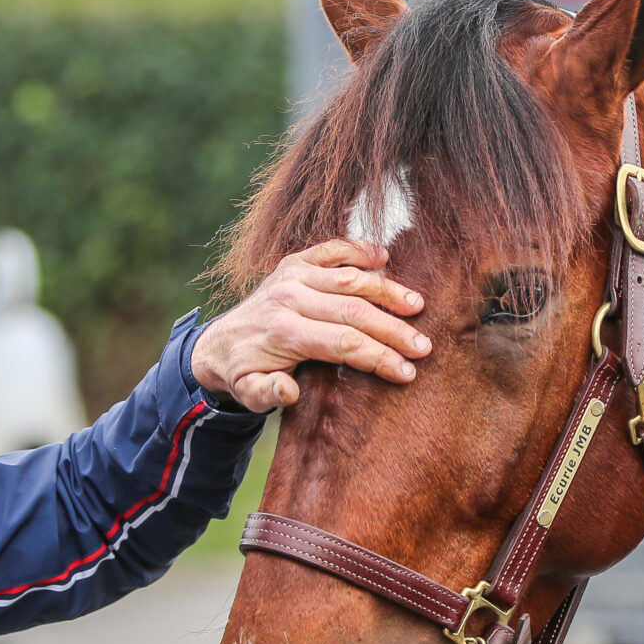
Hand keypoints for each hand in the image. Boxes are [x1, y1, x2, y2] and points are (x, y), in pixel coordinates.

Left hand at [192, 240, 428, 412]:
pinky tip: (385, 259)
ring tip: (418, 305)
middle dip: (393, 330)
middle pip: (354, 310)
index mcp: (283, 331)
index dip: (379, 357)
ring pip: (350, 278)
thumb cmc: (243, 371)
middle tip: (424, 345)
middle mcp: (289, 297)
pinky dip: (359, 250)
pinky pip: (332, 249)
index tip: (407, 372)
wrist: (219, 342)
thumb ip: (266, 394)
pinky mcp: (295, 261)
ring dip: (388, 291)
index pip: (343, 342)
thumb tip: (289, 390)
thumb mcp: (247, 393)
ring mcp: (292, 274)